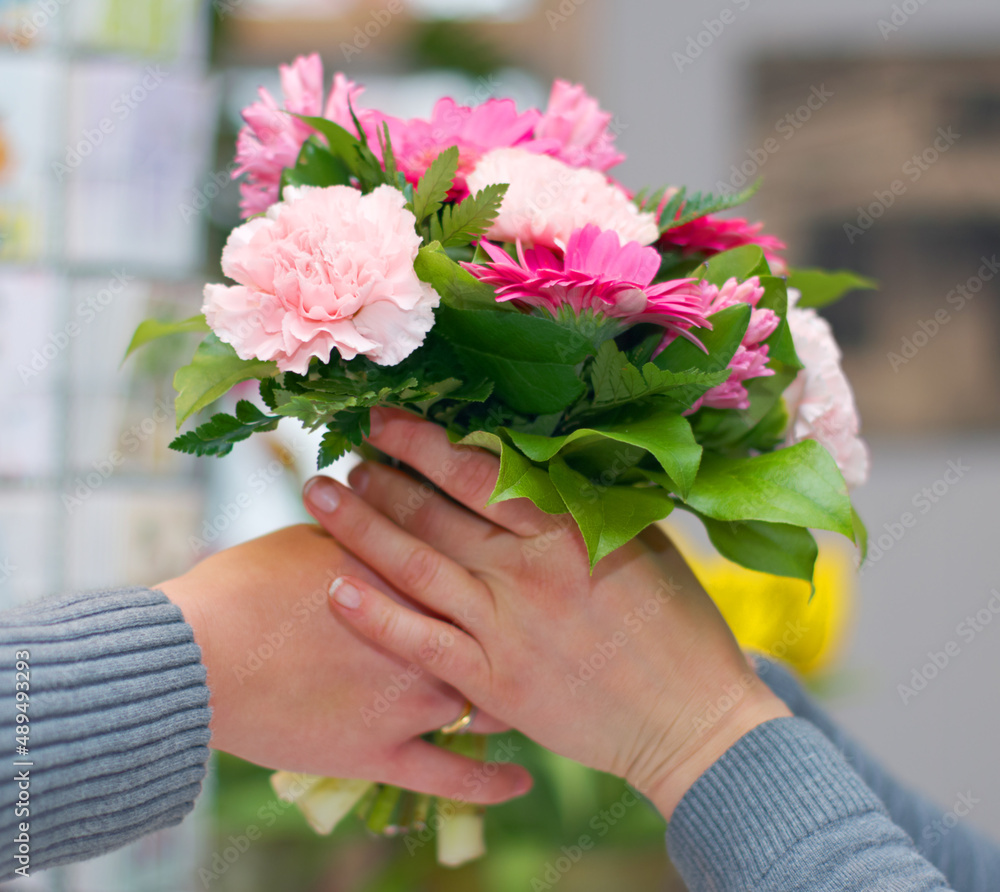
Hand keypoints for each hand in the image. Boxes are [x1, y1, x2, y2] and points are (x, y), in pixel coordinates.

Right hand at [157, 524, 530, 803]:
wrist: (195, 653)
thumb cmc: (246, 585)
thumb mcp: (316, 539)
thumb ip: (367, 535)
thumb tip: (386, 516)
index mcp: (413, 578)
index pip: (480, 571)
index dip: (502, 571)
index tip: (518, 572)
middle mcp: (427, 639)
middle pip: (498, 638)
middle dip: (516, 636)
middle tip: (535, 635)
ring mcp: (410, 702)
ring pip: (487, 705)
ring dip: (507, 700)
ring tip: (524, 698)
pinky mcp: (381, 753)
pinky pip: (453, 778)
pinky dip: (491, 785)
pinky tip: (520, 782)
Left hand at [303, 408, 790, 818]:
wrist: (691, 722)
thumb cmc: (677, 627)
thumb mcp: (642, 545)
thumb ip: (586, 506)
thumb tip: (538, 462)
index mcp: (570, 530)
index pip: (478, 472)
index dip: (423, 443)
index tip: (386, 421)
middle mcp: (528, 572)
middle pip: (434, 513)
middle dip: (382, 477)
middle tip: (346, 453)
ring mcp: (506, 629)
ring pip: (417, 567)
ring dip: (362, 528)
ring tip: (321, 496)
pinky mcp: (494, 682)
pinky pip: (421, 643)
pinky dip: (375, 616)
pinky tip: (334, 589)